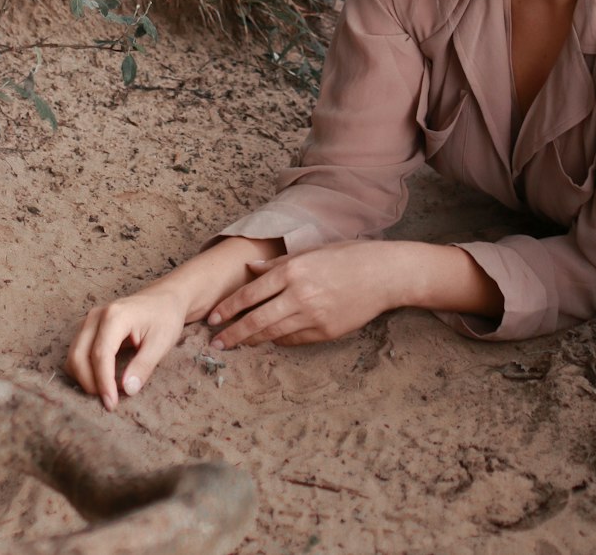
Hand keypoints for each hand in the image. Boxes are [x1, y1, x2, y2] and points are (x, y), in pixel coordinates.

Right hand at [64, 282, 185, 410]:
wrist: (165, 298)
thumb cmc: (165, 317)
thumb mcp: (161, 342)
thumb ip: (143, 366)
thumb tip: (127, 390)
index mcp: (115, 316)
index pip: (100, 355)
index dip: (103, 383)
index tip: (111, 404)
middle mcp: (96, 316)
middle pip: (79, 357)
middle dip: (91, 384)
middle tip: (111, 400)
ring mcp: (90, 320)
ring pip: (74, 357)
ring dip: (86, 379)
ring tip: (109, 390)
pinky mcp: (88, 328)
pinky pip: (77, 354)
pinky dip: (85, 371)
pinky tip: (104, 379)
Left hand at [207, 241, 393, 348]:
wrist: (383, 274)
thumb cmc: (348, 256)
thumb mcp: (312, 251)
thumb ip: (279, 262)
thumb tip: (251, 269)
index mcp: (292, 270)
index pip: (250, 293)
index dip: (228, 308)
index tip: (212, 318)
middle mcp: (299, 294)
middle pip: (256, 319)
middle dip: (233, 333)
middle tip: (217, 343)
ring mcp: (312, 316)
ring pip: (273, 333)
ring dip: (253, 340)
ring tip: (238, 344)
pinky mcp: (325, 331)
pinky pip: (294, 340)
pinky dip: (279, 340)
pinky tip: (270, 340)